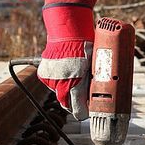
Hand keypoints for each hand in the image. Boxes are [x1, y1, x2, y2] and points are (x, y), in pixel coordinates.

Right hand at [37, 5, 93, 120]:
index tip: (88, 112)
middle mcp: (61, 84)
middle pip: (67, 103)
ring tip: (74, 76)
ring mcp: (51, 79)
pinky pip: (52, 83)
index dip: (84, 112)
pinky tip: (65, 71)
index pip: (78, 110)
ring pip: (59, 93)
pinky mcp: (43, 74)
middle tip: (82, 97)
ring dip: (66, 89)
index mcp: (75, 84)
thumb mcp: (95, 66)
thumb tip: (100, 95)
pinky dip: (58, 81)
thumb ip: (94, 83)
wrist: (69, 31)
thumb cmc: (86, 46)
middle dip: (74, 102)